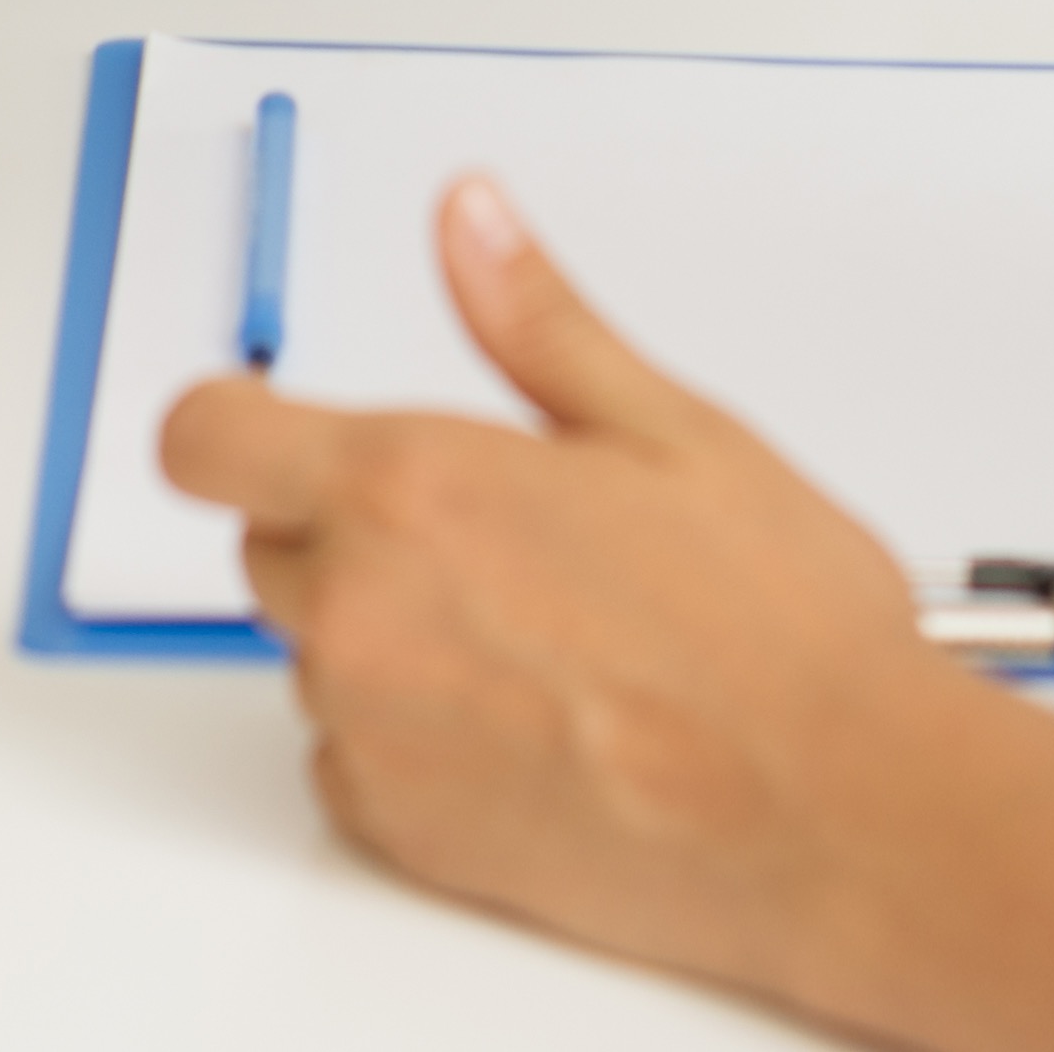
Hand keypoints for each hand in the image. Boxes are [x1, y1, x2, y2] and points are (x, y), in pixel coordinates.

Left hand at [159, 176, 1053, 1051]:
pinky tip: (525, 723)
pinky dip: (410, 741)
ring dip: (385, 634)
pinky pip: (353, 761)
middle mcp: (365, 611)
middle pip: (268, 540)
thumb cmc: (777, 634)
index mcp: (412, 486)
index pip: (205, 437)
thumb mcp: (668, 427)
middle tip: (485, 537)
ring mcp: (377, 733)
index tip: (270, 420)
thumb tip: (469, 219)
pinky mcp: (406, 834)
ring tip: (535, 639)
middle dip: (346, 523)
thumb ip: (534, 318)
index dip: (232, 421)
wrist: (848, 818)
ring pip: (318, 651)